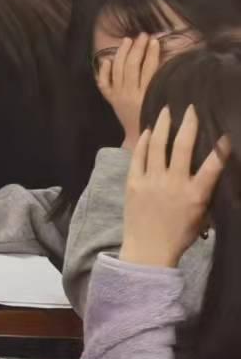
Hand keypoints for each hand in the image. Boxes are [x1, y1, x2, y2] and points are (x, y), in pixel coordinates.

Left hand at [98, 33, 161, 147]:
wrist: (138, 138)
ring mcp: (117, 95)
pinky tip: (107, 59)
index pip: (149, 69)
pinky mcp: (110, 98)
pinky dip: (104, 71)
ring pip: (117, 70)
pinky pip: (103, 83)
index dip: (152, 53)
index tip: (155, 40)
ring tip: (128, 40)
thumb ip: (163, 85)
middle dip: (137, 48)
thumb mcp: (163, 103)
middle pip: (132, 66)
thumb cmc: (156, 122)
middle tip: (142, 36)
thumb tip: (169, 63)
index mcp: (145, 95)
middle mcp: (129, 94)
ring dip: (122, 53)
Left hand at [119, 105, 229, 269]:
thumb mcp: (202, 215)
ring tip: (166, 111)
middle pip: (183, 147)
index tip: (225, 132)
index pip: (213, 165)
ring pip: (158, 146)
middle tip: (190, 108)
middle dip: (188, 124)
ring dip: (162, 126)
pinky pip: (138, 156)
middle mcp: (174, 183)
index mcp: (196, 194)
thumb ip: (206, 192)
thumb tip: (212, 172)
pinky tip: (147, 131)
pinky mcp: (133, 182)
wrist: (148, 250)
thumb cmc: (179, 234)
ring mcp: (151, 181)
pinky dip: (143, 141)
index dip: (221, 148)